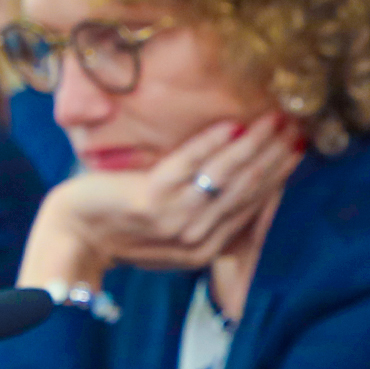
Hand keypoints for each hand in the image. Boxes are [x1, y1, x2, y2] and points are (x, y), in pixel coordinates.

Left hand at [21, 115, 301, 284]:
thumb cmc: (116, 229)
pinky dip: (214, 142)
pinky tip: (234, 123)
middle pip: (247, 188)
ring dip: (255, 143)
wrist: (72, 239)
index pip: (252, 205)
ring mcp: (176, 219)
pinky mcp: (152, 199)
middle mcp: (197, 238)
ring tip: (276, 118)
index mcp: (206, 250)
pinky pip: (191, 164)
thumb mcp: (167, 234)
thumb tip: (234, 185)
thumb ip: (201, 218)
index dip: (278, 173)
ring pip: (226, 175)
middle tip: (297, 124)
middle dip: (275, 154)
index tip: (297, 146)